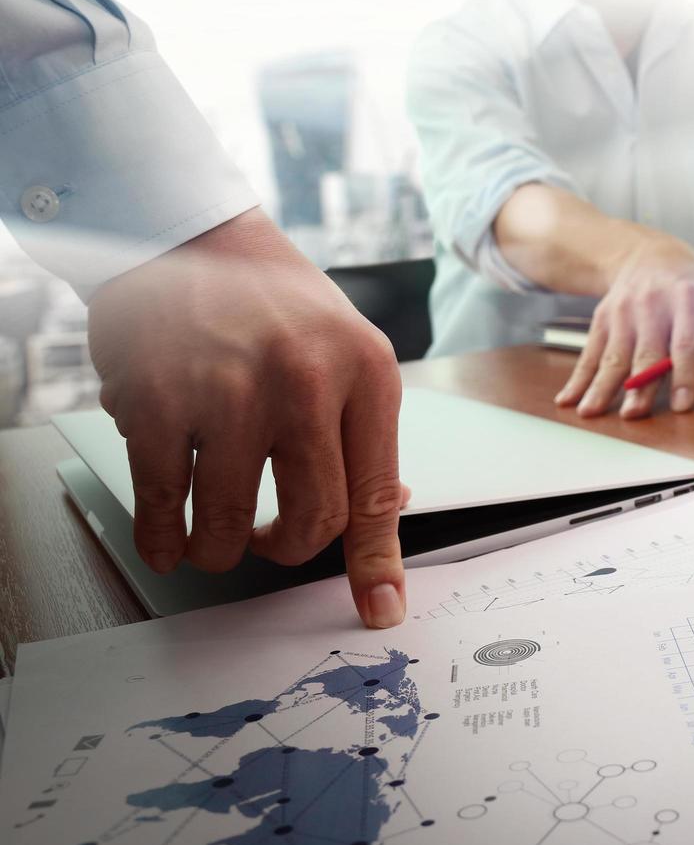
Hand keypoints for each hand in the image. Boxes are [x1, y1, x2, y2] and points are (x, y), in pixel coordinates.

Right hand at [88, 208, 408, 628]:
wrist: (189, 235)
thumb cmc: (276, 304)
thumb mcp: (349, 352)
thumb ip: (364, 431)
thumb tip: (387, 508)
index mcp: (367, 372)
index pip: (375, 493)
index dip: (377, 563)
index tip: (381, 609)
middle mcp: (305, 380)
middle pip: (311, 520)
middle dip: (286, 550)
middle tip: (268, 545)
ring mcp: (228, 390)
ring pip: (232, 524)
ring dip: (220, 550)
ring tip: (214, 539)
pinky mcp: (156, 399)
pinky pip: (164, 503)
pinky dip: (165, 538)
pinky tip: (168, 540)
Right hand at [553, 231, 693, 419]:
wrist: (650, 253)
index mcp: (690, 301)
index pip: (687, 342)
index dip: (686, 373)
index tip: (683, 403)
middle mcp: (653, 305)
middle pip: (646, 351)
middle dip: (640, 384)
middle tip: (635, 416)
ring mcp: (624, 312)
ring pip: (612, 354)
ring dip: (602, 387)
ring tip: (593, 414)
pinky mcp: (602, 319)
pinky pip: (588, 352)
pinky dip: (578, 378)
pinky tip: (568, 400)